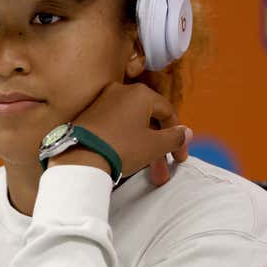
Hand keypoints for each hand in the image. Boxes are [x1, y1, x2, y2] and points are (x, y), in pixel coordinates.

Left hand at [47, 82, 191, 184]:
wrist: (80, 155)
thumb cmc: (122, 147)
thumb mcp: (154, 145)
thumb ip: (174, 138)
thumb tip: (185, 132)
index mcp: (140, 93)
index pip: (167, 112)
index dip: (178, 136)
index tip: (180, 158)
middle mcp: (121, 92)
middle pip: (149, 121)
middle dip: (159, 150)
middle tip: (164, 172)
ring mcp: (103, 102)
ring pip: (133, 126)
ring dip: (145, 150)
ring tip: (150, 175)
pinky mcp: (90, 115)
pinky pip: (116, 127)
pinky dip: (127, 142)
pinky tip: (131, 161)